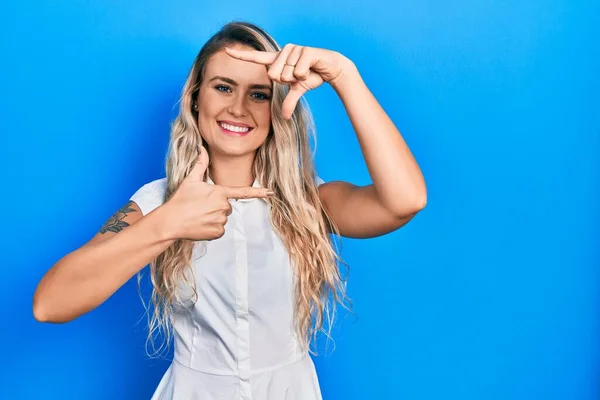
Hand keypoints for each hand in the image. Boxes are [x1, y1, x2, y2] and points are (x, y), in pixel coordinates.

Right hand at [164, 145, 273, 240]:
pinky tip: (200, 225)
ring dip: (213, 217)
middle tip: (201, 206)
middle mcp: (223, 206)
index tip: (271, 192)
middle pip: (227, 206)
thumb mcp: (190, 180)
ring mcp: (221, 221)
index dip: (259, 192)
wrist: (171, 222)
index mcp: (220, 192)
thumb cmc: (180, 200)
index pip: (243, 192)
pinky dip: (211, 228)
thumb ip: (200, 164)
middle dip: (217, 206)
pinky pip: (220, 230)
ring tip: (199, 216)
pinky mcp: (218, 233)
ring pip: (223, 218)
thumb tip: (201, 148)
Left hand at [225, 44, 354, 118]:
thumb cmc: (313, 76)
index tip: (226, 50)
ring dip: (298, 78)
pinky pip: (298, 71)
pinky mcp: (305, 51)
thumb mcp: (298, 90)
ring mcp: (294, 49)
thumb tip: (284, 117)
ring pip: (286, 74)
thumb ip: (289, 102)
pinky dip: (306, 75)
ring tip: (307, 71)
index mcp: (278, 60)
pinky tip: (313, 68)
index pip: (256, 58)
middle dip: (287, 81)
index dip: (241, 55)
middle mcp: (283, 52)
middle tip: (299, 76)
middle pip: (273, 74)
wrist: (332, 68)